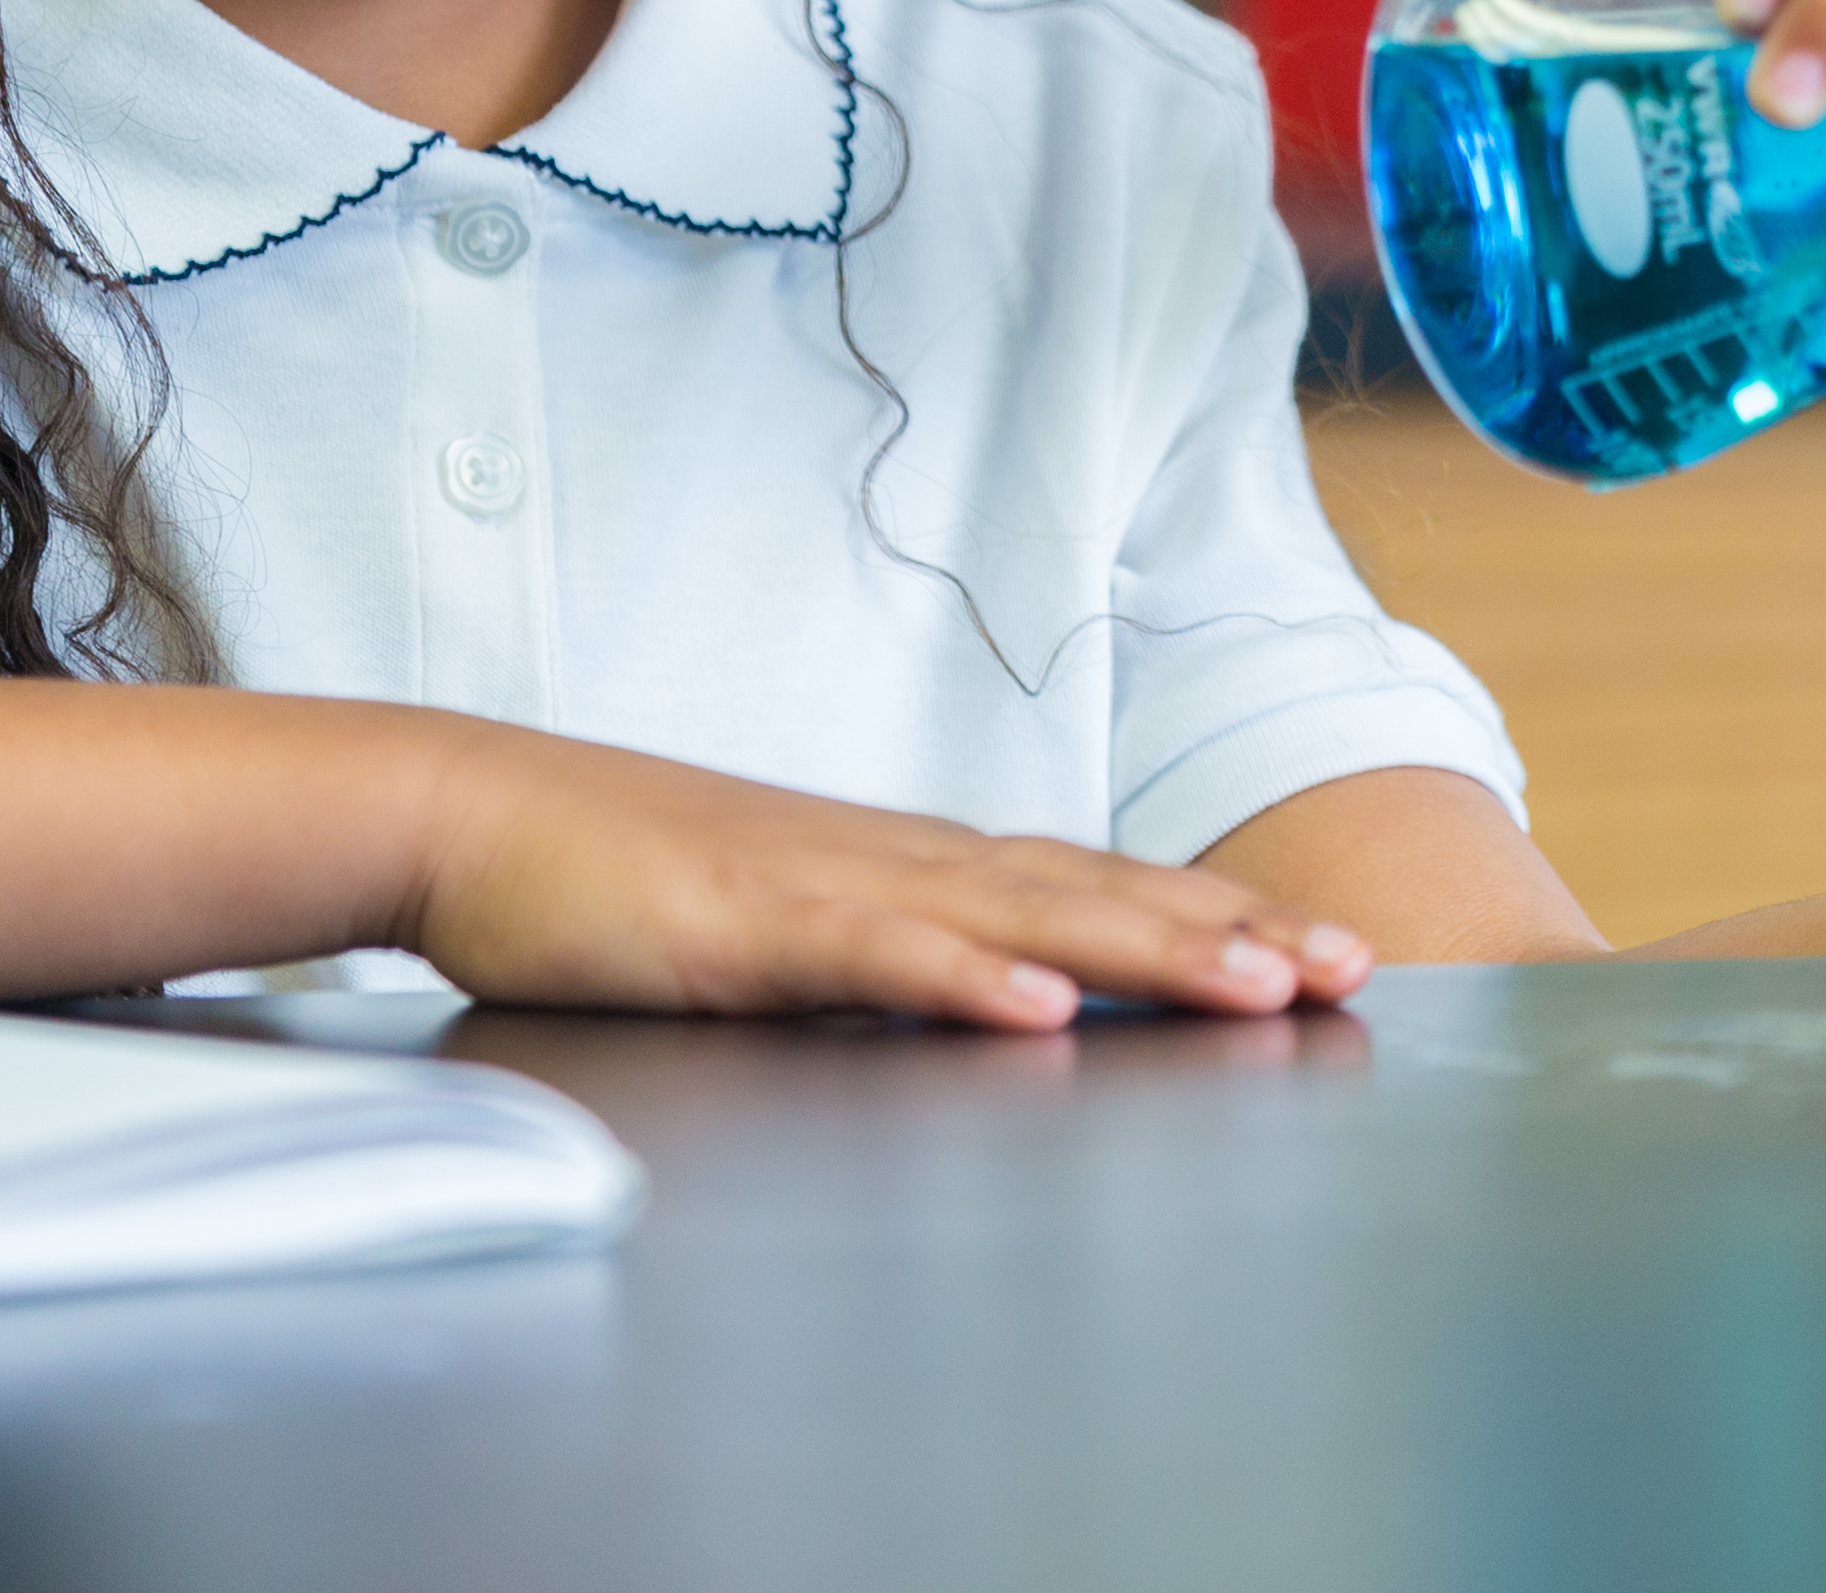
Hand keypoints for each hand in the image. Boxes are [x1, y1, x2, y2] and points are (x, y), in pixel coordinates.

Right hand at [403, 719, 1376, 1029]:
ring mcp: (829, 884)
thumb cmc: (628, 876)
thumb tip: (991, 988)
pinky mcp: (746, 927)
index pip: (1097, 887)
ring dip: (1144, 949)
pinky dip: (964, 980)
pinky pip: (874, 956)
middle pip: (1095, 894)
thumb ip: (892, 949)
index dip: (1216, 915)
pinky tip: (1040, 1011)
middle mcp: (899, 858)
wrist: (475, 812)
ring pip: (1018, 917)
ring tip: (1256, 983)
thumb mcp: (791, 922)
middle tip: (1350, 968)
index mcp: (914, 861)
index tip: (1325, 948)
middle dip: (1231, 932)